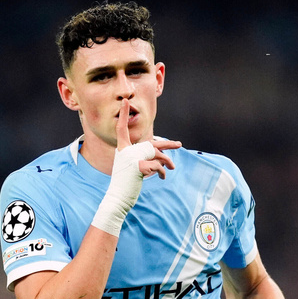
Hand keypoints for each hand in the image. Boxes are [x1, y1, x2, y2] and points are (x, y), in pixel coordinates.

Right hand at [93, 101, 180, 236]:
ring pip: (157, 154)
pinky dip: (161, 172)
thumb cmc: (125, 183)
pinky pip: (157, 166)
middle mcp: (125, 151)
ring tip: (172, 168)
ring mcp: (131, 158)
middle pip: (151, 143)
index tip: (125, 101)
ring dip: (166, 162)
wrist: (118, 197)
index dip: (123, 115)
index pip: (121, 128)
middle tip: (179, 145)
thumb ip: (144, 157)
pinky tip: (162, 177)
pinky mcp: (138, 166)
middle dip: (168, 144)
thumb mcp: (134, 167)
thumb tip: (162, 155)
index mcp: (122, 149)